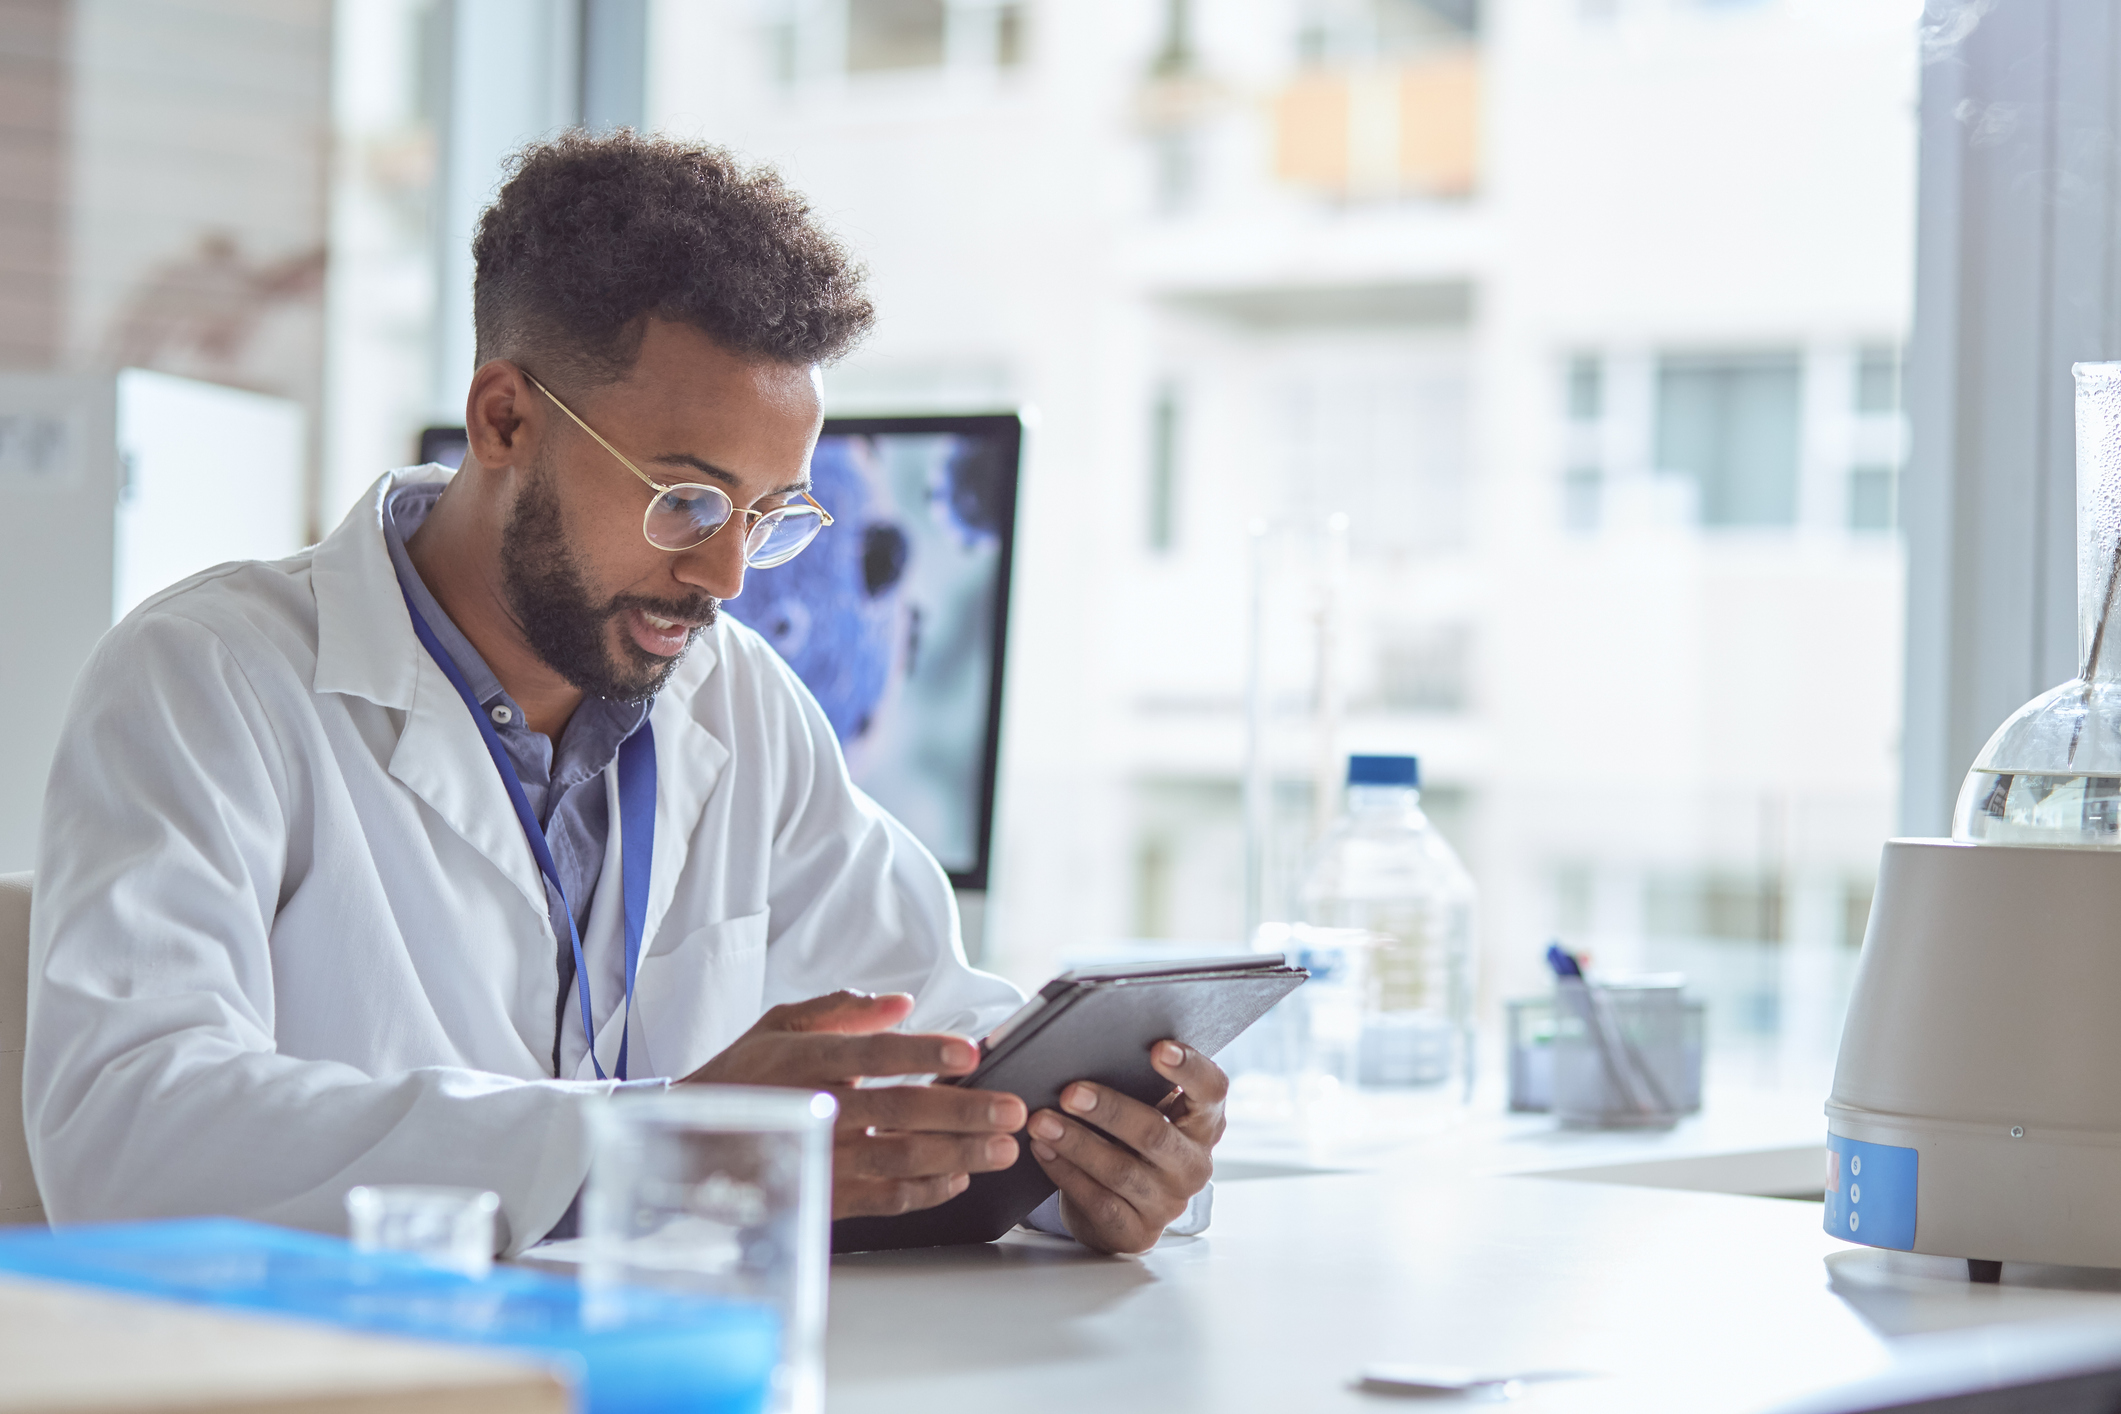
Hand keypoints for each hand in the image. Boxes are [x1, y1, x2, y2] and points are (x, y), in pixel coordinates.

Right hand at [681, 991, 1024, 1219]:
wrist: (690, 1143)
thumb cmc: (743, 1076)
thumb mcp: (781, 1026)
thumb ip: (842, 1011)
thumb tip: (901, 1003)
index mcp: (807, 1060)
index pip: (875, 1053)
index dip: (924, 1053)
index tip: (971, 1053)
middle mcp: (817, 1110)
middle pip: (900, 1110)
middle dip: (963, 1111)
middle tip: (1012, 1111)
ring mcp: (821, 1159)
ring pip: (900, 1159)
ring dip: (958, 1155)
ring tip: (1002, 1149)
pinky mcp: (824, 1198)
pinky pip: (884, 1200)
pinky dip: (925, 1192)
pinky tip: (957, 1178)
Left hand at [1025, 1040, 1226, 1255]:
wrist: (1122, 1202)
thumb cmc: (1131, 1136)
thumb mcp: (1145, 1107)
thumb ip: (1136, 1080)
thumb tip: (1090, 1046)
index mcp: (1204, 1122)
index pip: (1211, 1090)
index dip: (1189, 1068)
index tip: (1158, 1047)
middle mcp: (1195, 1164)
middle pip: (1155, 1134)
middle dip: (1110, 1111)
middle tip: (1070, 1092)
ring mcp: (1169, 1202)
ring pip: (1121, 1171)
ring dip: (1076, 1143)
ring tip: (1041, 1122)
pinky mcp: (1138, 1232)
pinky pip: (1099, 1202)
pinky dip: (1067, 1173)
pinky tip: (1043, 1151)